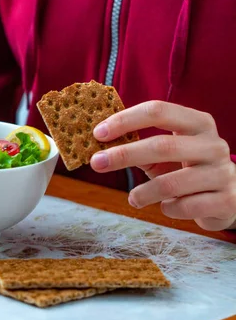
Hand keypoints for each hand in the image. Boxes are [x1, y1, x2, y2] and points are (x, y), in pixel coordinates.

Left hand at [90, 100, 235, 230]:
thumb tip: (97, 139)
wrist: (229, 196)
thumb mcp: (167, 150)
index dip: (125, 120)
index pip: (158, 111)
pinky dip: (168, 209)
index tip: (98, 133)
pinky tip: (166, 207)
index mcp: (197, 123)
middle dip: (123, 155)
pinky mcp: (225, 201)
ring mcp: (222, 173)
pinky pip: (185, 207)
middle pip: (161, 146)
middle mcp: (213, 144)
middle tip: (97, 163)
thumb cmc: (187, 168)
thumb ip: (138, 141)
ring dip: (143, 192)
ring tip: (133, 198)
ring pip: (171, 183)